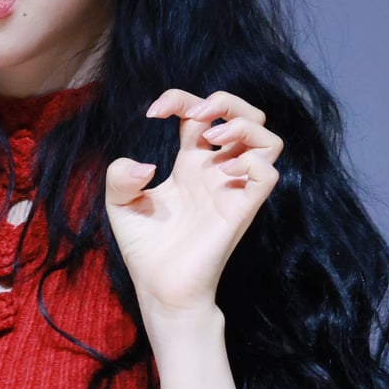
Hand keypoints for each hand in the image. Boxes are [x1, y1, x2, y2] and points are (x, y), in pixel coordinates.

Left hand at [104, 87, 282, 318]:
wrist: (160, 289)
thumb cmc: (146, 249)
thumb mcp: (119, 204)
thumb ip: (120, 176)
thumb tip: (147, 165)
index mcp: (191, 163)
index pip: (200, 113)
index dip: (180, 99)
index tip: (153, 112)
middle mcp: (217, 171)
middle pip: (246, 115)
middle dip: (224, 100)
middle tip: (194, 117)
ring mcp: (232, 188)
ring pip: (268, 139)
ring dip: (243, 125)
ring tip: (213, 138)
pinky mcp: (241, 210)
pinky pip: (268, 175)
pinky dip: (252, 161)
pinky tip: (223, 170)